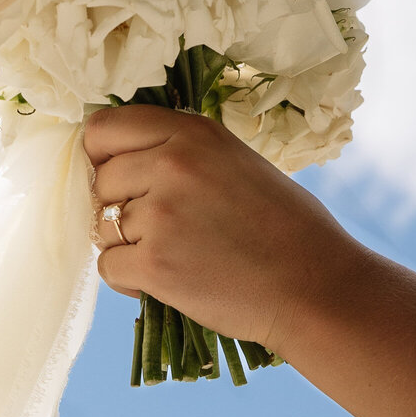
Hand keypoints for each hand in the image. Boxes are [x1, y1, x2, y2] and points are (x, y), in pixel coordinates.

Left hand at [82, 103, 415, 416]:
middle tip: (162, 227)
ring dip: (127, 244)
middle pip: (100, 180)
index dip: (104, 156)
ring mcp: (160, 215)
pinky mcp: (154, 264)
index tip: (120, 176)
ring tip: (174, 254)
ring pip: (102, 226)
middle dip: (120, 206)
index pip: (103, 129)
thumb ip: (180, 153)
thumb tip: (122, 160)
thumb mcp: (236, 162)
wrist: (315, 287)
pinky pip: (108, 265)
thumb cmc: (285, 226)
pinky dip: (129, 278)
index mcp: (192, 132)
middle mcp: (171, 164)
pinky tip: (166, 279)